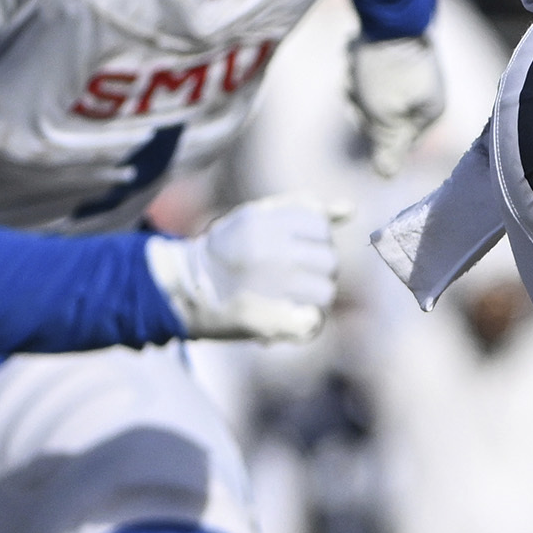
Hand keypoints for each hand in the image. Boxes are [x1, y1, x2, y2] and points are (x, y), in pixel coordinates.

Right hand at [149, 197, 341, 341]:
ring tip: (292, 298)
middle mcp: (272, 251)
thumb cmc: (227, 249)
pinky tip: (293, 319)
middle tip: (295, 279)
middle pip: (329, 261)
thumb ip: (301, 208)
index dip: (315, 241)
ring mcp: (270, 286)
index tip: (297, 250)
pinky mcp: (266, 319)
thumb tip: (348, 209)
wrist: (183, 287)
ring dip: (314, 298)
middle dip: (318, 271)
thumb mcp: (258, 215)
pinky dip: (307, 324)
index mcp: (268, 222)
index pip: (321, 228)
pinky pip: (310, 322)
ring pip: (324, 292)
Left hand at [350, 35, 446, 175]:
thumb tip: (386, 177)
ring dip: (357, 84)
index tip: (369, 110)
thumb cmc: (387, 69)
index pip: (396, 143)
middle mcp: (424, 96)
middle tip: (361, 83)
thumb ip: (387, 148)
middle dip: (363, 104)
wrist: (388, 13)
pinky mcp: (396, 60)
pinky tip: (359, 55)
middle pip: (382, 120)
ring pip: (372, 97)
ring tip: (358, 65)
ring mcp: (411, 76)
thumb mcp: (385, 115)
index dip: (376, 130)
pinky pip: (372, 76)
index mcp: (429, 113)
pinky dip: (360, 68)